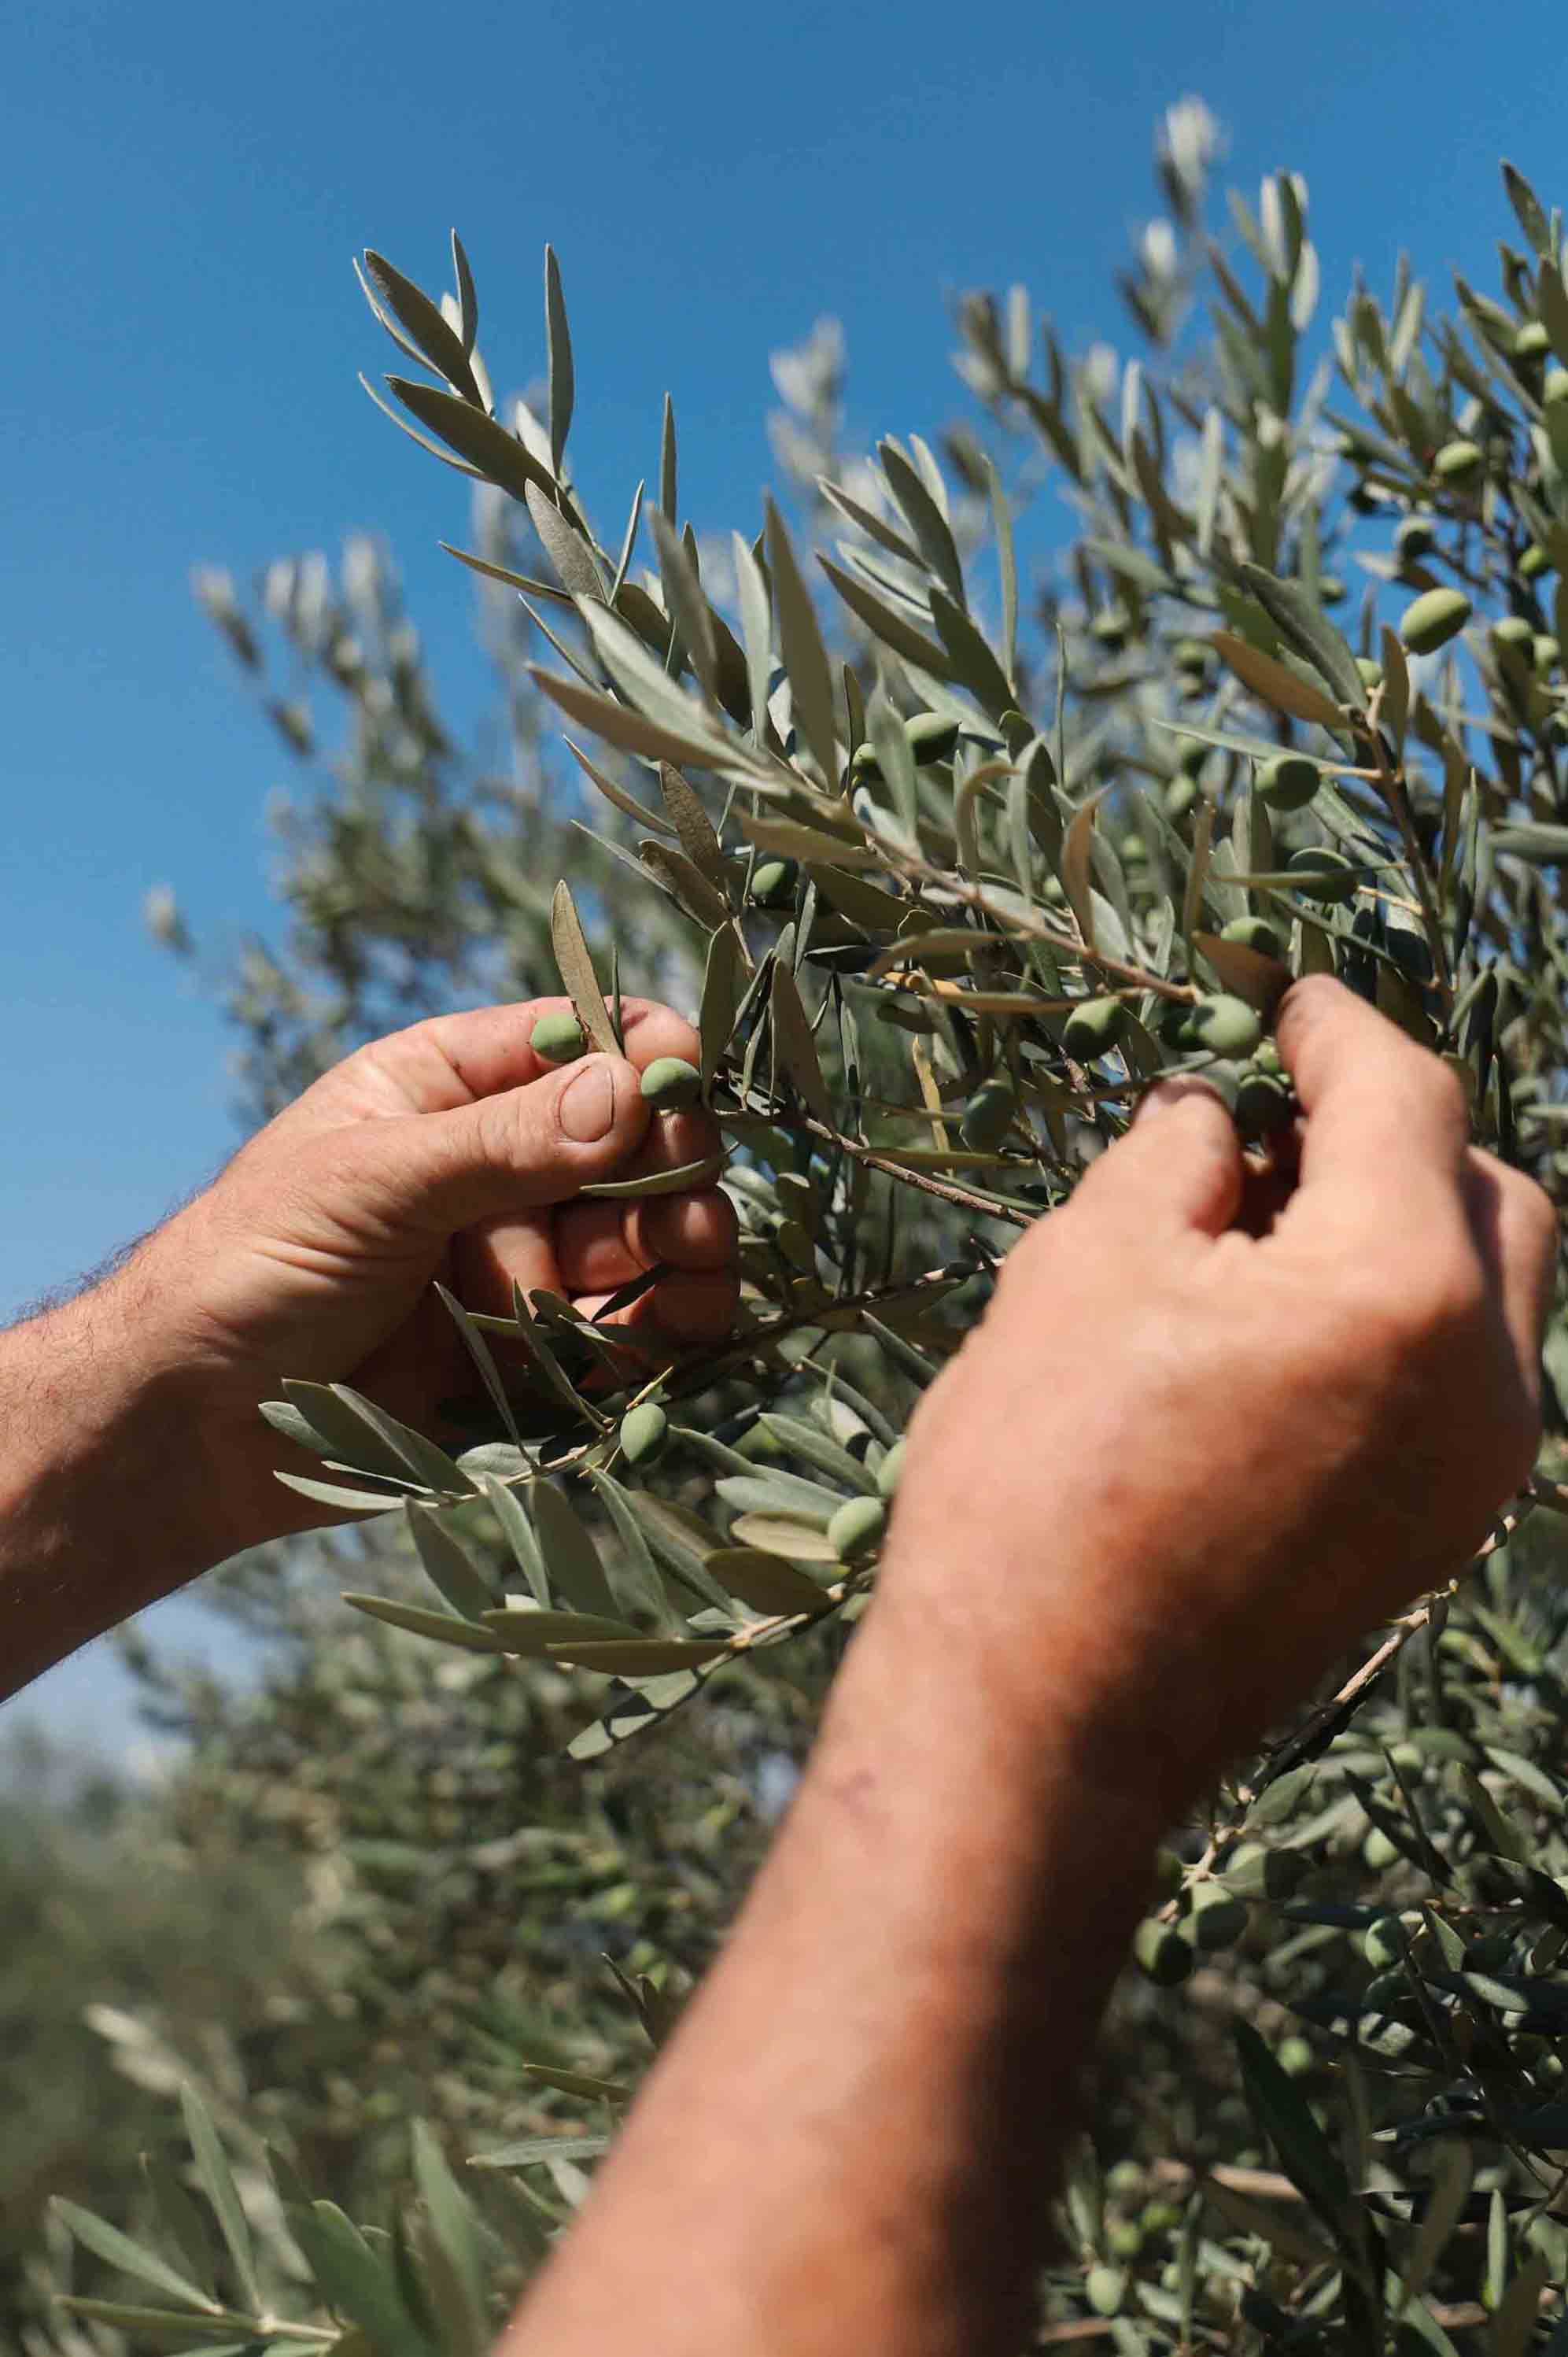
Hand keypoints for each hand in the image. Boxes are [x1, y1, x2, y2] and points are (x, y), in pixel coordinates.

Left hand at [126, 997, 736, 1559]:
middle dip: (669, 1169)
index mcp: (449, 1088)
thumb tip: (630, 1087)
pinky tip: (677, 1336)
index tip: (684, 1083)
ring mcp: (523, 1261)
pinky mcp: (536, 1356)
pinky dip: (665, 1333)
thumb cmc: (249, 1267)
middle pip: (632, 1144)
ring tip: (692, 1268)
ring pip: (648, 1240)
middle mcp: (501, 1168)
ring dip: (681, 1251)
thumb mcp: (371, 1183)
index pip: (574, 1041)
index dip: (641, 1056)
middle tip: (684, 1207)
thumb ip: (502, 1142)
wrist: (193, 1429)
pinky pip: (631, 1334)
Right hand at [879, 977, 1556, 1799]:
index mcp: (1400, 1288)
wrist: (1041, 1721)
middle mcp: (1484, 1380)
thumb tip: (1217, 1116)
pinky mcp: (1439, 1537)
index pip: (1404, 1098)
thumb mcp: (1085, 1268)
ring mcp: (1477, 1474)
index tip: (1286, 1000)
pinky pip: (1458, 1381)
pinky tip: (1277, 1324)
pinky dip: (1394, 1319)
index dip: (1336, 1029)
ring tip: (1260, 1226)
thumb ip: (1177, 1158)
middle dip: (1393, 1130)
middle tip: (1272, 1118)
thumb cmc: (1038, 1481)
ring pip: (1487, 1292)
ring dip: (1399, 1226)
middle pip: (1489, 1191)